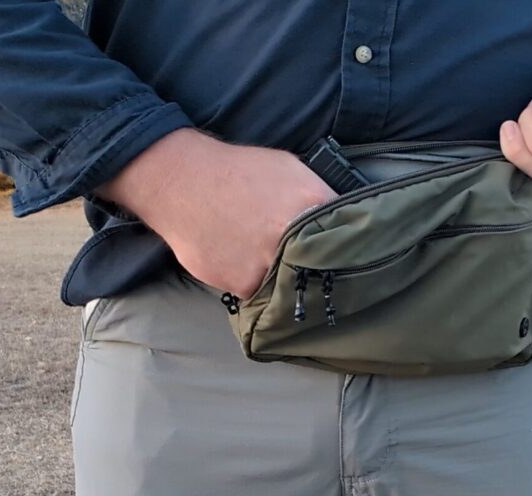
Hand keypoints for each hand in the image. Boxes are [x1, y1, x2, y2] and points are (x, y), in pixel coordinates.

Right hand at [97, 128, 336, 297]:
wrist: (180, 181)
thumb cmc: (237, 170)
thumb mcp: (289, 168)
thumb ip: (318, 195)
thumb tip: (342, 217)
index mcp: (311, 204)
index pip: (348, 238)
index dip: (348, 250)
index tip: (350, 259)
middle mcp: (291, 238)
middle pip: (320, 269)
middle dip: (316, 268)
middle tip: (309, 265)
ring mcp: (264, 264)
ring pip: (287, 285)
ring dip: (280, 276)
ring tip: (261, 253)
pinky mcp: (239, 284)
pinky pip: (255, 290)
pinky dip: (251, 279)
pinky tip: (238, 256)